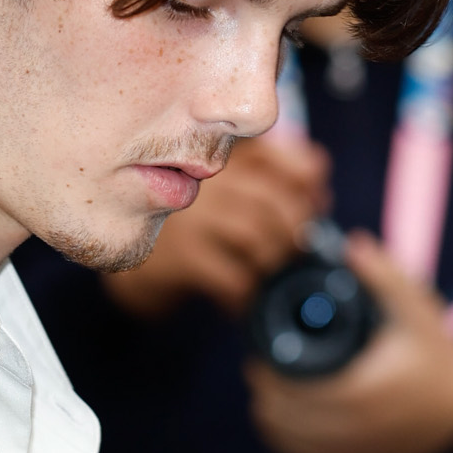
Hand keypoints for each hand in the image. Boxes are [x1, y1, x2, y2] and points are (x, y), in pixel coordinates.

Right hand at [104, 134, 328, 319]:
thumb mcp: (227, 196)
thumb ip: (268, 184)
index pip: (285, 154)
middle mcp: (207, 179)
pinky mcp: (183, 256)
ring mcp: (192, 216)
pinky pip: (232, 275)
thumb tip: (318, 198)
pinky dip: (247, 292)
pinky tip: (245, 298)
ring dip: (273, 261)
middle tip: (296, 251)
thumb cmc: (193, 230)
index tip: (317, 204)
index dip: (310, 180)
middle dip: (296, 231)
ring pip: (255, 234)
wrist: (134, 266)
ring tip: (270, 273)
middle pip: (275, 199)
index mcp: (226, 157)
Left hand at [247, 233, 452, 452]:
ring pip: (293, 444)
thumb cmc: (436, 353)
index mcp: (364, 390)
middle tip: (257, 372)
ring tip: (263, 397)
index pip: (294, 392)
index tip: (257, 358)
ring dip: (272, 421)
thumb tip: (352, 244)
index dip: (267, 378)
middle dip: (265, 396)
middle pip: (286, 420)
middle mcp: (358, 427)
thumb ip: (385, 277)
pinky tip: (279, 427)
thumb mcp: (417, 310)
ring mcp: (357, 449)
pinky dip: (288, 444)